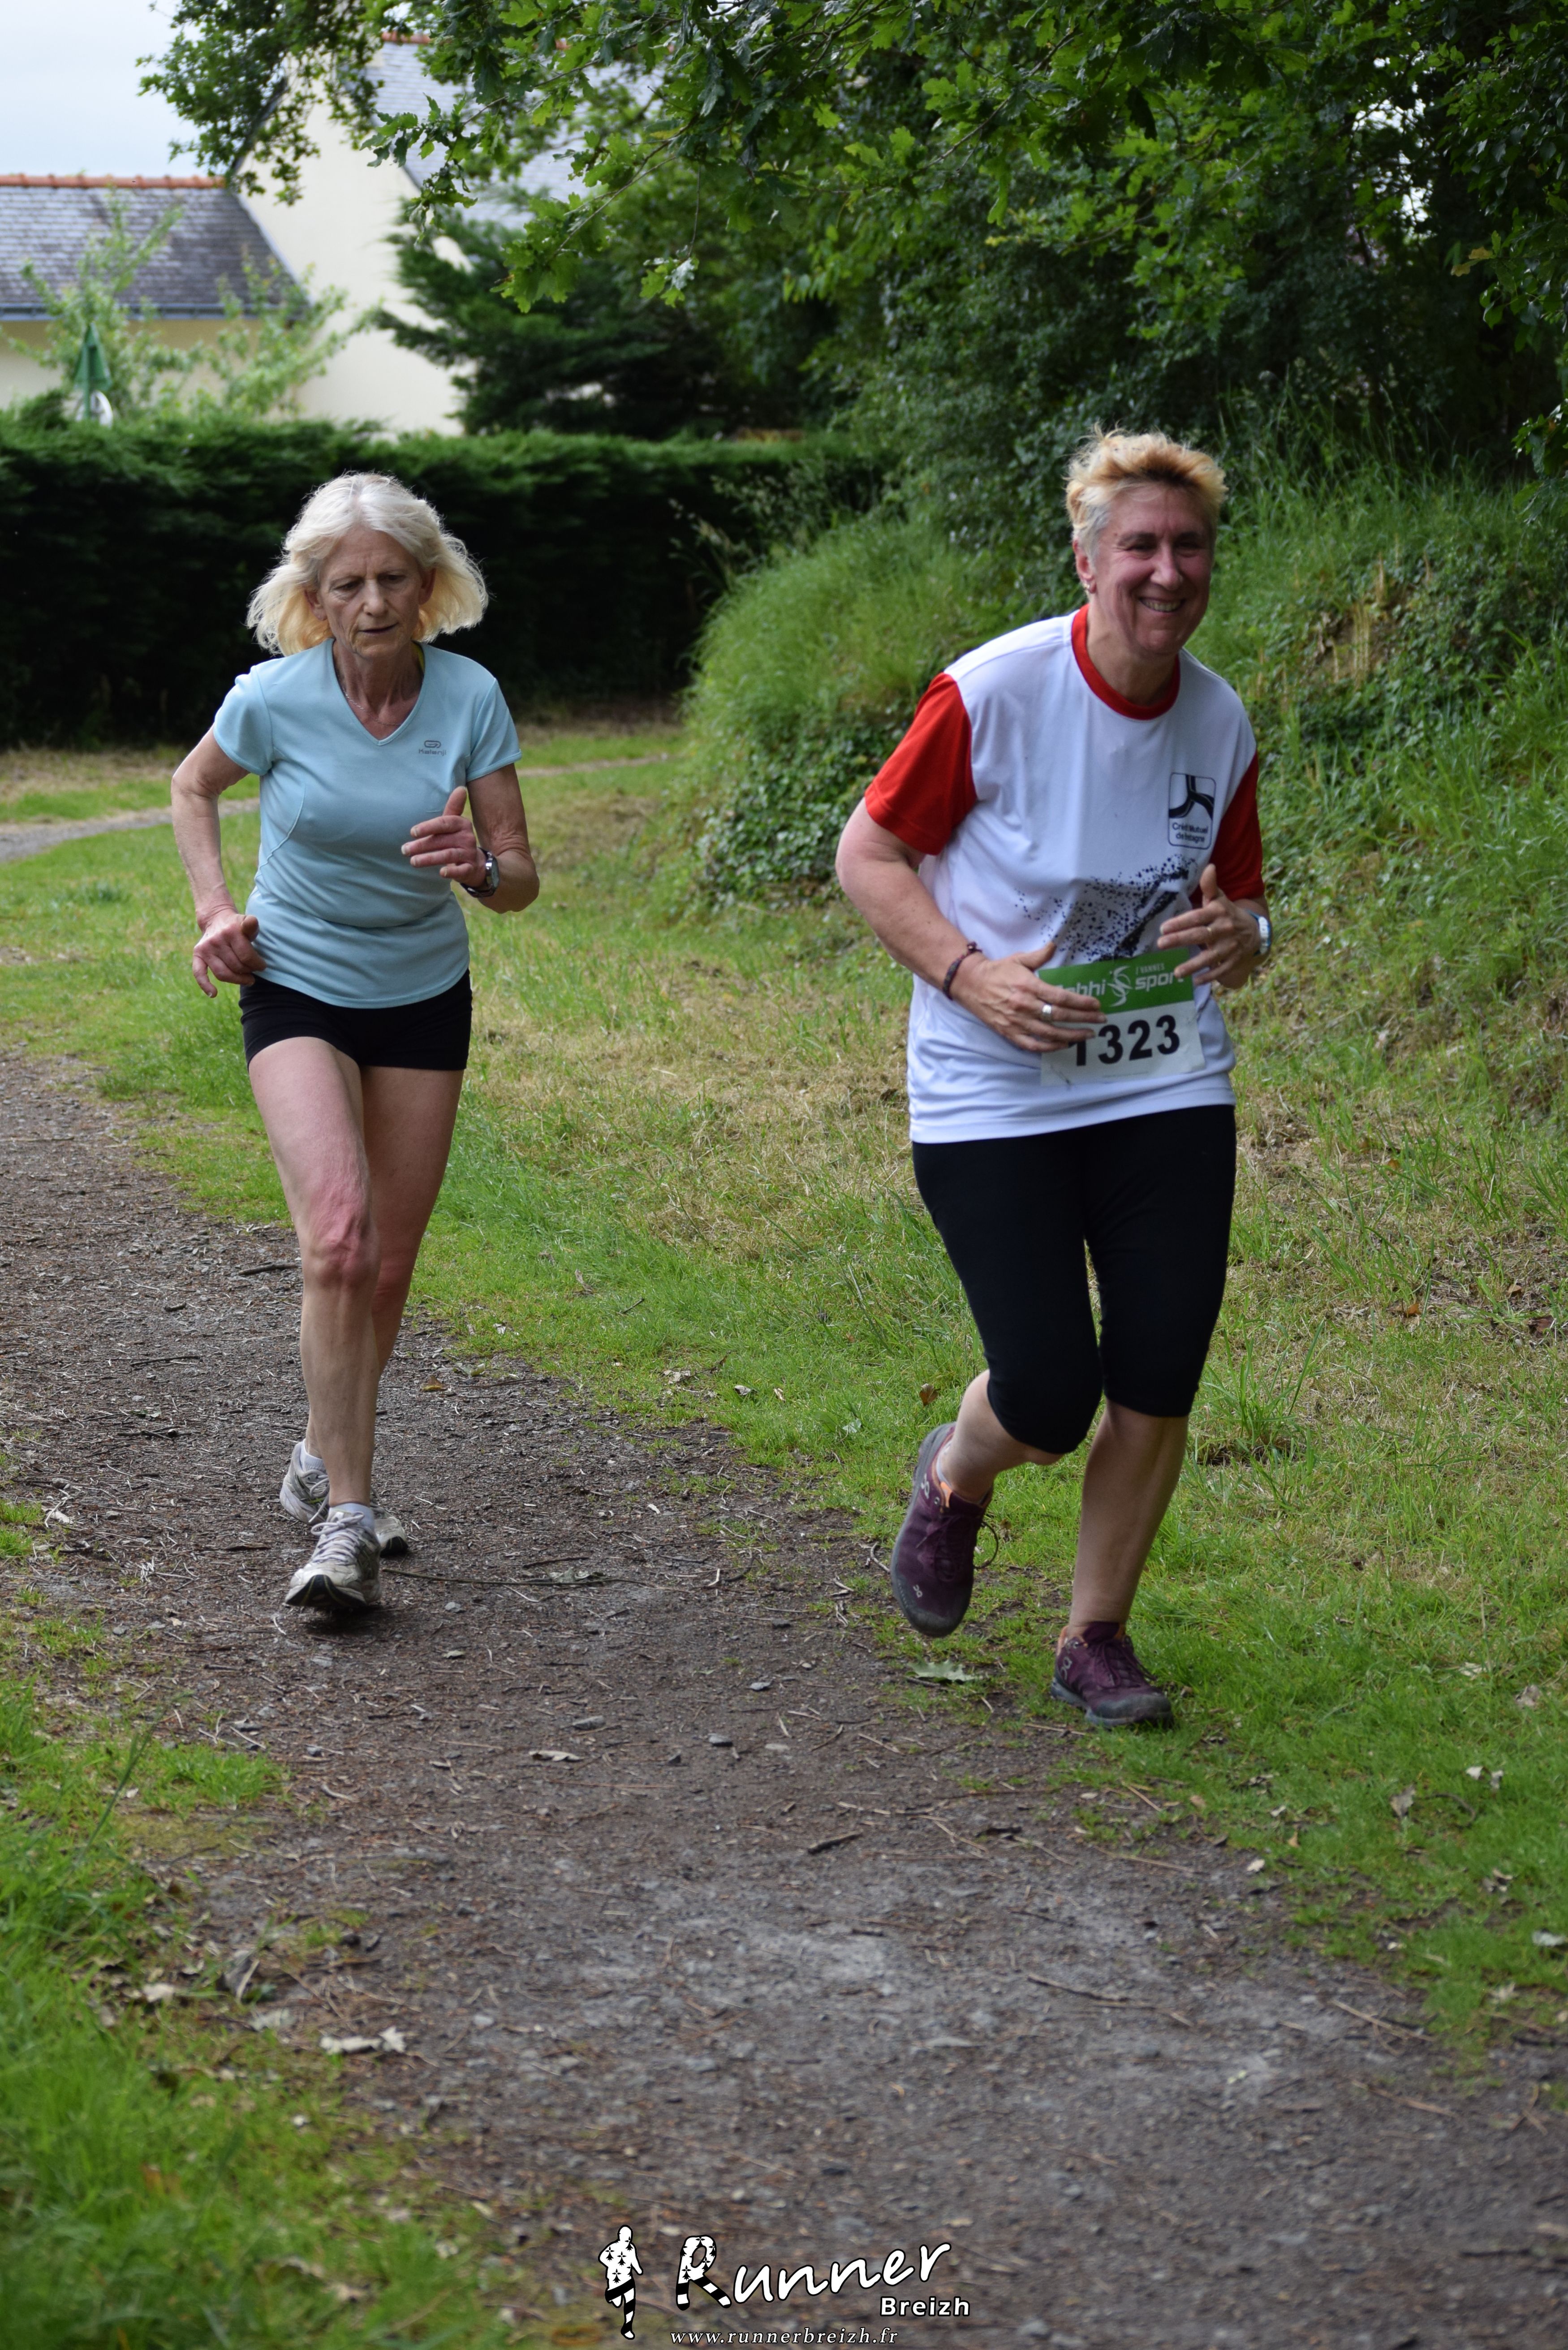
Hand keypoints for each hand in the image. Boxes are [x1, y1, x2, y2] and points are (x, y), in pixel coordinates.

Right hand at [192, 909, 263, 996]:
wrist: (217, 919)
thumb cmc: (236, 926)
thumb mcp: (246, 922)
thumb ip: (251, 925)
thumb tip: (252, 922)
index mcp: (230, 932)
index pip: (246, 956)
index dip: (257, 964)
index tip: (262, 966)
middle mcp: (216, 940)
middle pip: (236, 966)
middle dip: (248, 972)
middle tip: (253, 972)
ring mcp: (206, 948)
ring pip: (222, 973)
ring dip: (237, 980)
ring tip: (247, 980)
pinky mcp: (198, 955)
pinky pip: (199, 973)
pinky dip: (205, 985)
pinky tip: (213, 994)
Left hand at [402, 785, 487, 885]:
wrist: (476, 862)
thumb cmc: (457, 840)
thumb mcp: (454, 823)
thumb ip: (453, 807)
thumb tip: (460, 788)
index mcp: (461, 824)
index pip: (444, 823)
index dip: (428, 827)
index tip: (412, 832)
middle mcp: (467, 838)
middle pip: (442, 840)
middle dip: (422, 845)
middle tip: (405, 850)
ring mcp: (469, 854)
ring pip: (448, 855)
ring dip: (430, 858)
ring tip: (413, 862)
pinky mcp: (470, 869)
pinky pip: (461, 870)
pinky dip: (452, 872)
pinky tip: (441, 873)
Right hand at [949, 941, 1102, 1053]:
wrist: (971, 984)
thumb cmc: (998, 971)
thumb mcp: (1019, 960)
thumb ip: (1039, 955)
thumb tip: (1054, 945)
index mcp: (1029, 986)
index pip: (1061, 997)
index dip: (1081, 1003)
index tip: (1096, 1005)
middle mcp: (1024, 1006)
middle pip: (1060, 1016)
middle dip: (1083, 1019)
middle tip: (1100, 1020)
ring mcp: (1017, 1022)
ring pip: (1050, 1033)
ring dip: (1072, 1035)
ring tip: (1088, 1035)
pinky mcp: (1009, 1033)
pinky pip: (1033, 1045)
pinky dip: (1050, 1047)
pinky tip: (1063, 1045)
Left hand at [1159, 864, 1260, 988]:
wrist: (1254, 931)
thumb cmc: (1227, 914)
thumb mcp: (1220, 899)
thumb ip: (1211, 886)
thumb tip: (1209, 867)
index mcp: (1219, 912)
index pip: (1198, 917)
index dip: (1181, 922)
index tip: (1163, 928)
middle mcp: (1224, 929)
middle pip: (1200, 935)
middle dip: (1180, 940)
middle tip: (1161, 945)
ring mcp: (1230, 946)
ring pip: (1210, 956)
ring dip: (1193, 965)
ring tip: (1176, 972)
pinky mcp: (1234, 961)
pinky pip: (1221, 970)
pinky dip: (1209, 976)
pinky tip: (1195, 982)